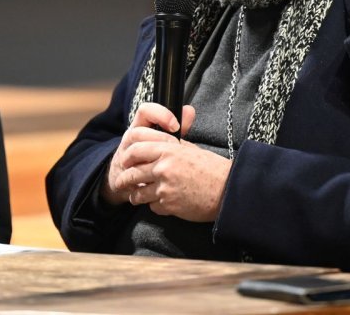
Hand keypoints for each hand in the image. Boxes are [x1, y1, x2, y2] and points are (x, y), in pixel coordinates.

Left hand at [103, 103, 230, 221]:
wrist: (227, 190)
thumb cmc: (211, 168)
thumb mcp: (190, 150)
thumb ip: (171, 146)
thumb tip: (157, 142)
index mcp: (168, 149)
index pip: (135, 148)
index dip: (127, 156)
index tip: (126, 161)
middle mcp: (163, 168)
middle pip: (131, 173)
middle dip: (124, 179)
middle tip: (122, 182)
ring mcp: (164, 188)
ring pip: (138, 194)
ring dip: (136, 196)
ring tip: (136, 196)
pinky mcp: (168, 205)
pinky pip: (152, 206)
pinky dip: (154, 206)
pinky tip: (161, 203)